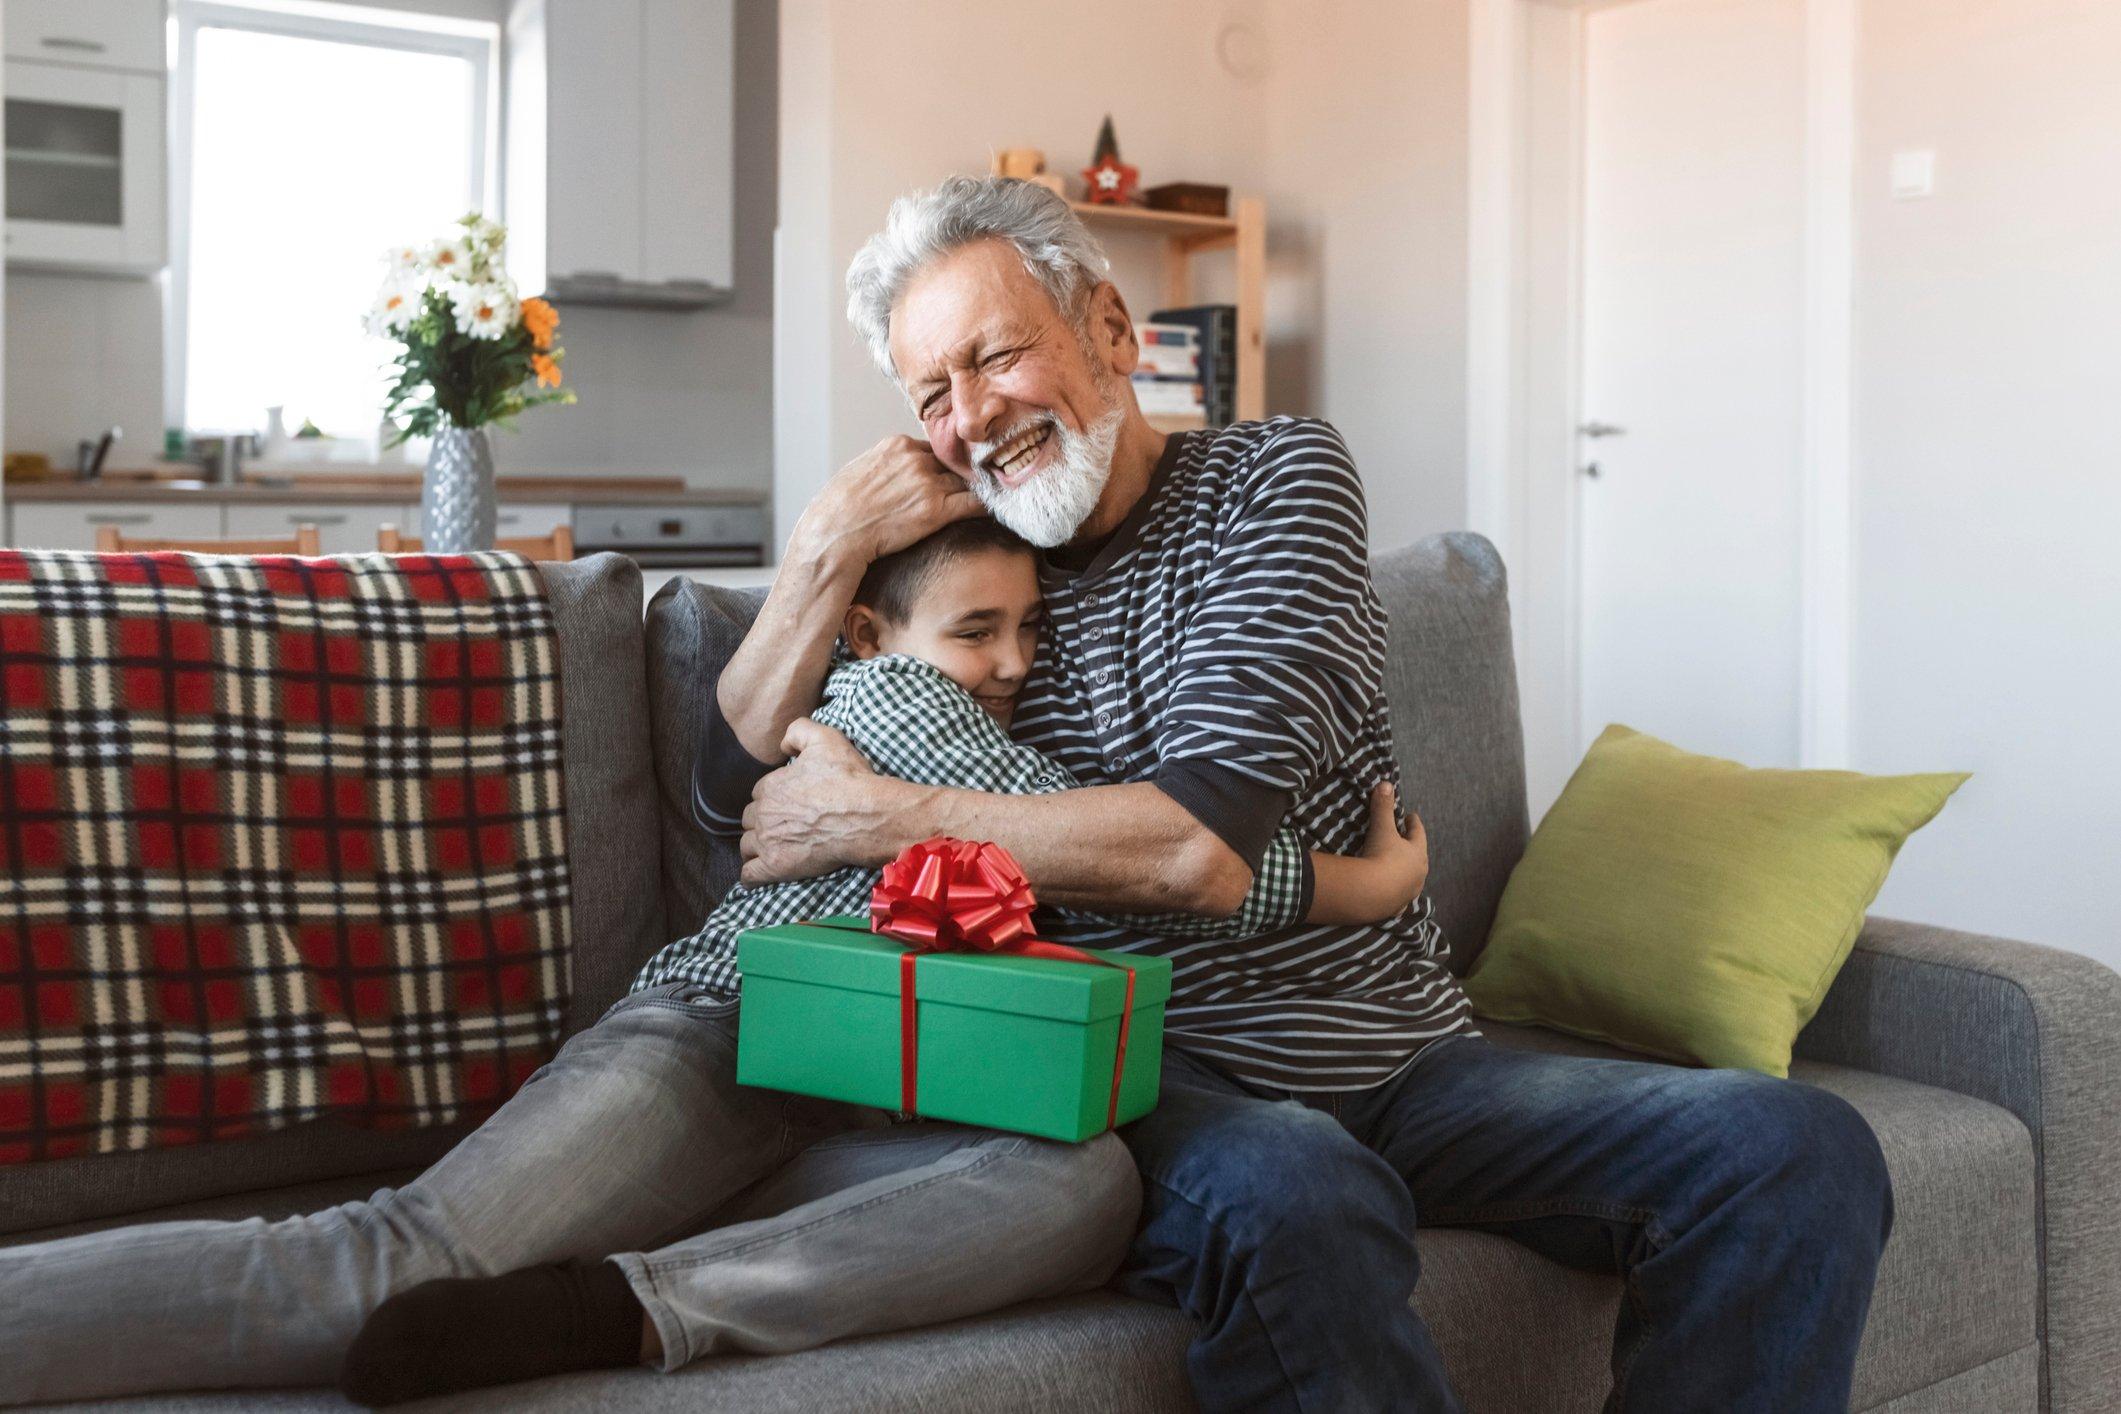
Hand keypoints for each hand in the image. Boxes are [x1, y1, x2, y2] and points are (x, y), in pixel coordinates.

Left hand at [739, 718, 895, 885]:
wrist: (865, 816)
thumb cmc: (847, 778)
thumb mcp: (825, 738)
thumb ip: (798, 731)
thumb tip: (782, 744)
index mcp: (771, 786)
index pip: (759, 793)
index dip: (773, 796)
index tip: (789, 801)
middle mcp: (764, 813)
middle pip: (749, 819)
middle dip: (762, 821)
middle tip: (783, 825)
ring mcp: (768, 842)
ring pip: (747, 846)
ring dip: (756, 846)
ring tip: (773, 848)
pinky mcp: (776, 866)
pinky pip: (749, 875)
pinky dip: (751, 875)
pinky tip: (759, 873)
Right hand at [785, 435, 985, 574]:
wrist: (834, 534)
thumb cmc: (838, 510)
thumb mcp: (860, 472)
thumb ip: (885, 466)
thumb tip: (893, 474)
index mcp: (897, 445)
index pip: (934, 449)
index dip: (944, 466)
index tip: (953, 476)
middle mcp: (915, 460)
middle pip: (953, 465)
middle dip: (964, 477)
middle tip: (980, 486)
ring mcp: (927, 484)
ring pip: (966, 483)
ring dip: (977, 491)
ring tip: (993, 498)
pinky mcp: (936, 511)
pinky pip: (973, 504)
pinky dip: (986, 507)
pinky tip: (996, 511)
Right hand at [1358, 782, 1428, 910]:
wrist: (1371, 893)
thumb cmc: (1381, 856)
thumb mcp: (1381, 828)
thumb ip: (1383, 807)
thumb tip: (1385, 784)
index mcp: (1418, 852)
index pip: (1418, 833)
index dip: (1413, 823)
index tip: (1411, 815)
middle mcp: (1419, 873)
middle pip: (1418, 856)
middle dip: (1411, 847)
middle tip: (1404, 840)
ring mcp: (1409, 891)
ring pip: (1412, 878)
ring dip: (1406, 870)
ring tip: (1398, 866)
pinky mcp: (1397, 906)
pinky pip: (1400, 897)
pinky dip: (1397, 892)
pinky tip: (1392, 893)